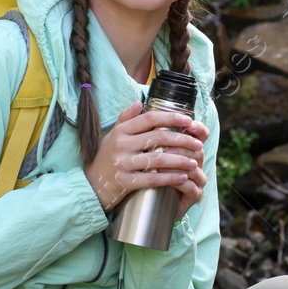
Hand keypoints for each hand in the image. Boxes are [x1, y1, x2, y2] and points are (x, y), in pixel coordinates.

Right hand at [84, 100, 208, 219]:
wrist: (89, 185)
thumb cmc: (105, 159)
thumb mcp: (112, 136)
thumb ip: (125, 119)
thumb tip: (139, 103)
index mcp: (121, 131)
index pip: (149, 118)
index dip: (171, 118)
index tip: (189, 121)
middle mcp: (121, 145)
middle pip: (158, 137)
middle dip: (182, 140)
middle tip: (198, 144)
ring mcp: (122, 164)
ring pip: (157, 159)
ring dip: (180, 160)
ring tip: (194, 162)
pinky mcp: (124, 182)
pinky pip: (151, 179)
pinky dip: (169, 178)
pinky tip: (182, 178)